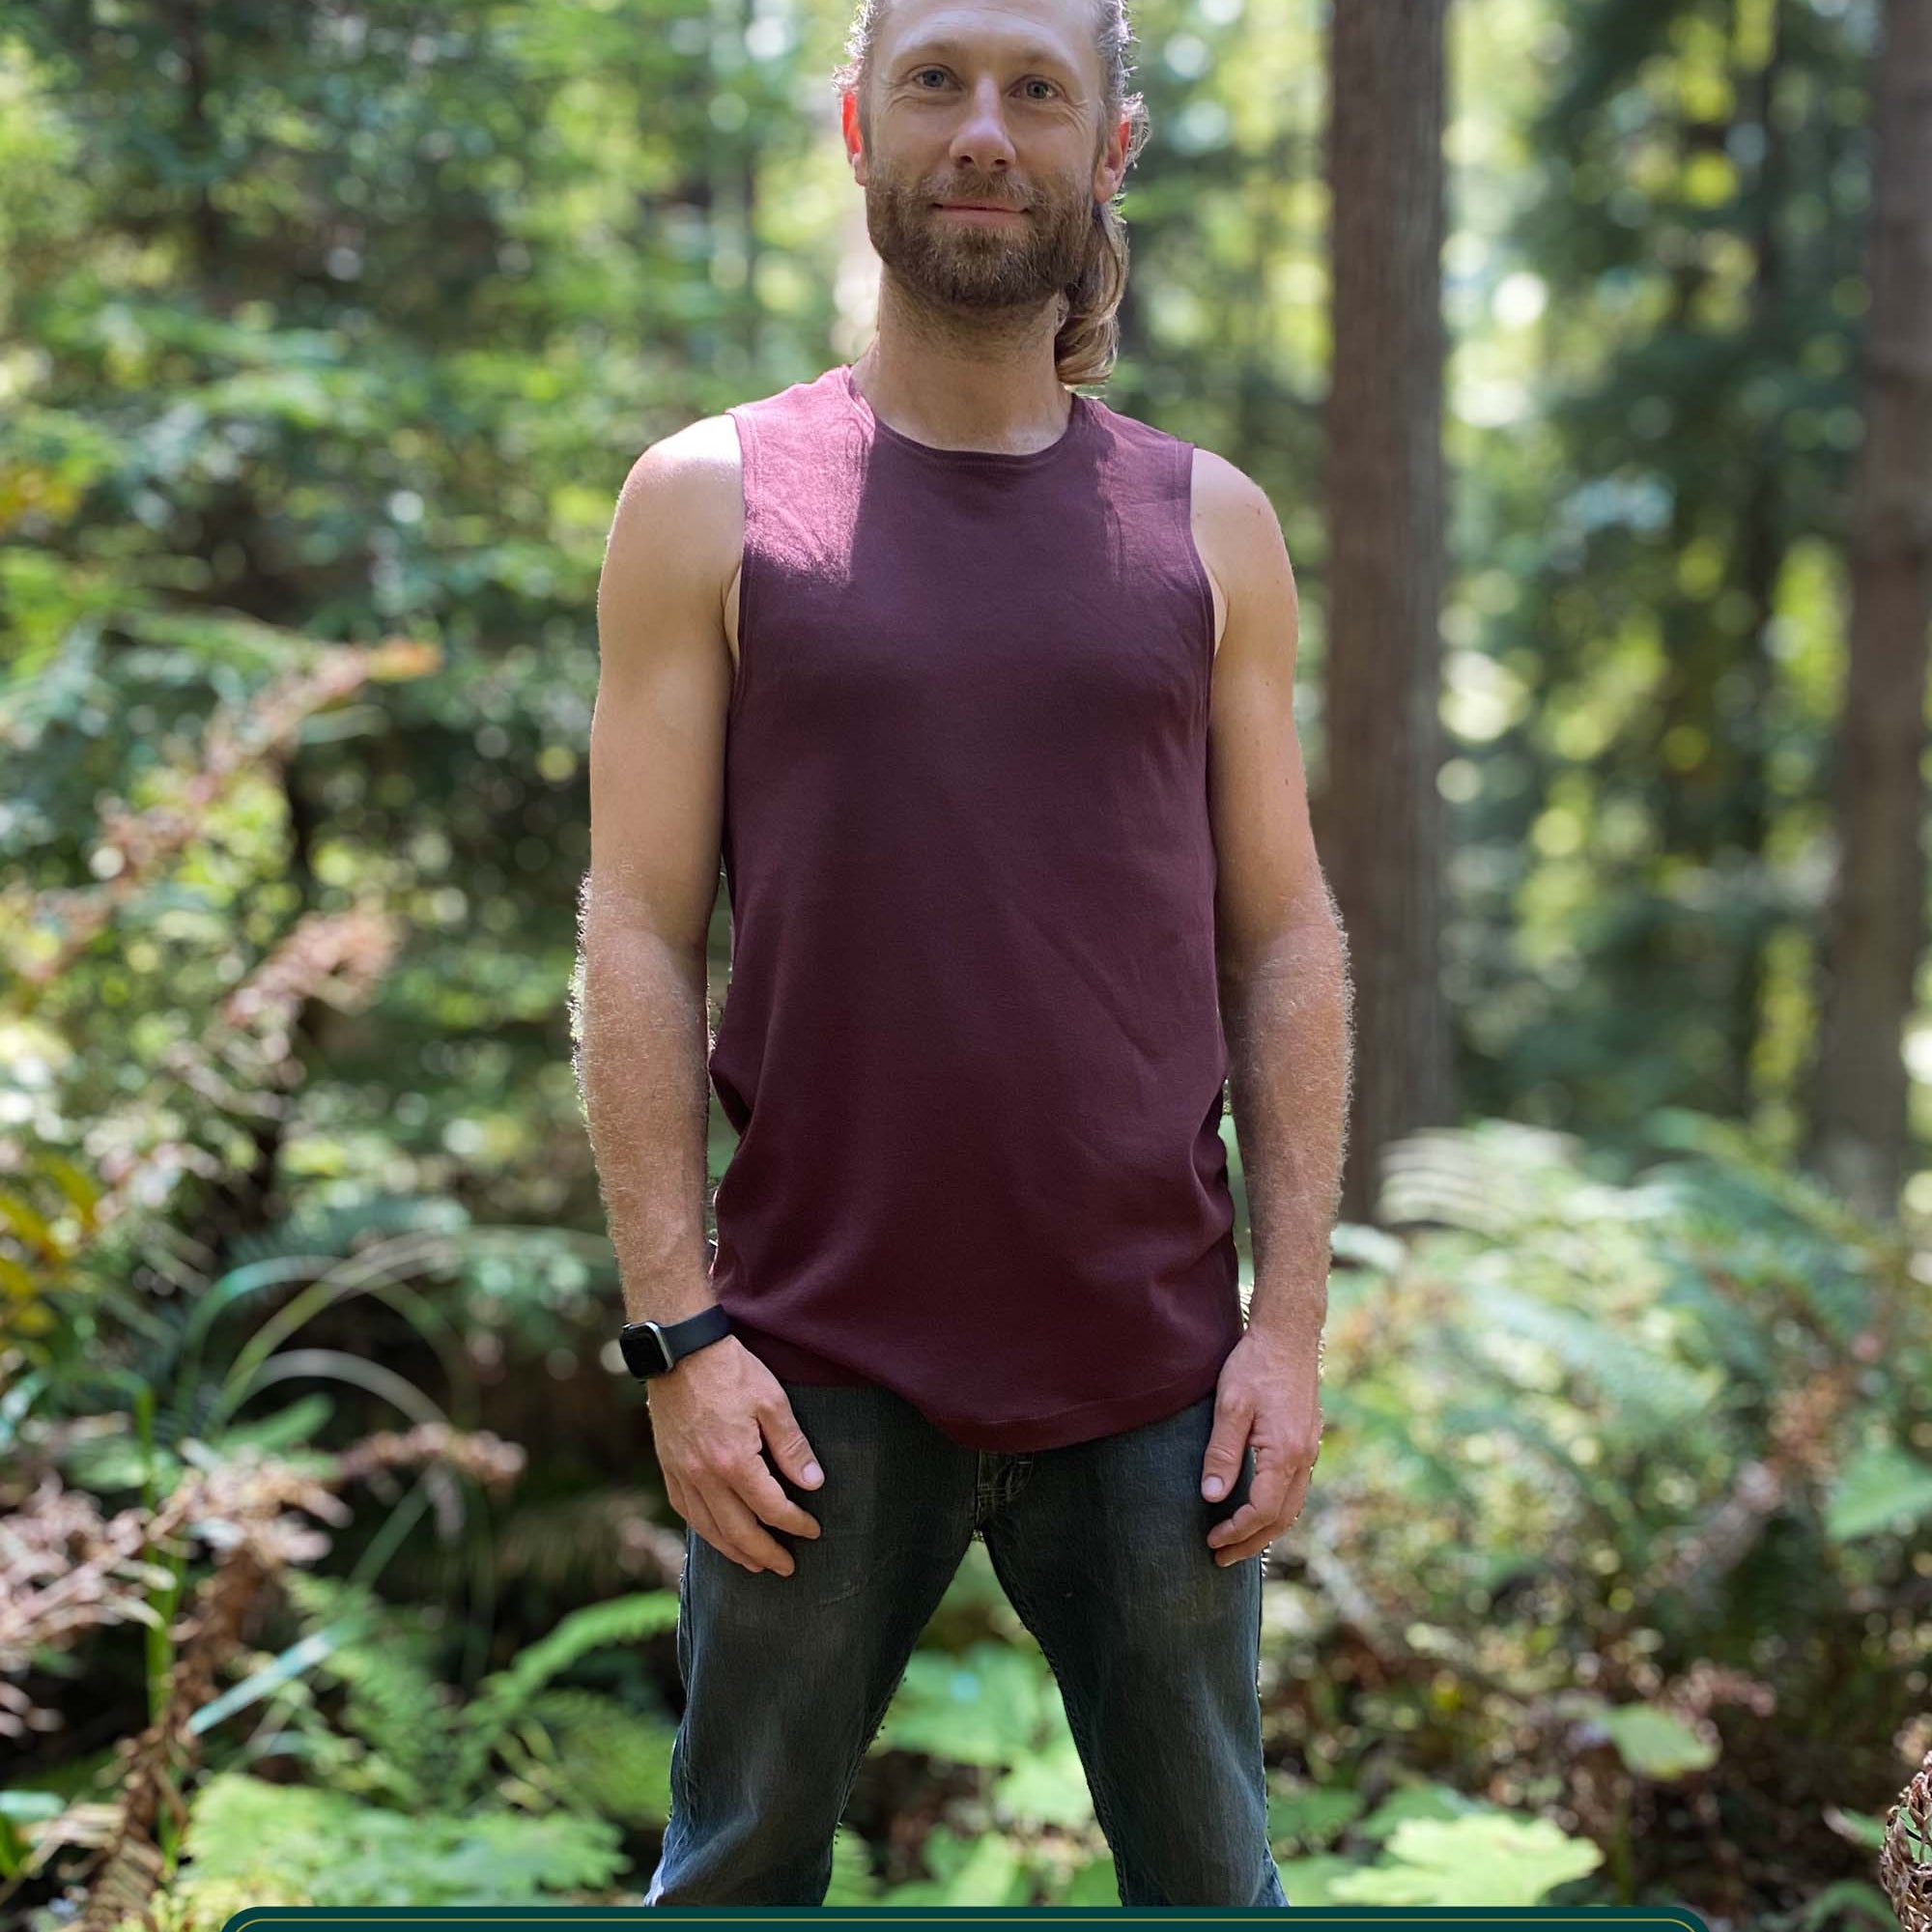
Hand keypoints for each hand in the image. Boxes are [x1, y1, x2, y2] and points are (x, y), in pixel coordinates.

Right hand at [646, 1335, 824, 1575]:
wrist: (681, 1350)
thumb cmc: (731, 1371)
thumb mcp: (772, 1401)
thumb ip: (792, 1447)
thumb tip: (814, 1484)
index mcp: (734, 1461)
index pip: (771, 1508)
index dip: (795, 1523)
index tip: (813, 1530)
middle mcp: (703, 1476)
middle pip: (738, 1531)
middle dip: (765, 1553)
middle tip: (787, 1567)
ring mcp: (681, 1473)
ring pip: (708, 1528)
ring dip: (734, 1552)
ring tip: (754, 1564)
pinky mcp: (667, 1466)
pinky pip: (685, 1510)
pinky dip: (704, 1530)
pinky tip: (717, 1535)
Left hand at [1200, 1326, 1321, 1567]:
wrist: (1288, 1335)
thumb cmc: (1255, 1365)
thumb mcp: (1230, 1406)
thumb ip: (1221, 1453)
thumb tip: (1211, 1496)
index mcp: (1285, 1453)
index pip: (1263, 1510)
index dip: (1237, 1531)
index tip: (1211, 1541)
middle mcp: (1304, 1458)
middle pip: (1282, 1518)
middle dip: (1251, 1542)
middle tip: (1220, 1558)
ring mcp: (1309, 1450)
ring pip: (1292, 1506)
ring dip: (1266, 1529)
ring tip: (1237, 1542)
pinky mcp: (1307, 1441)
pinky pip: (1295, 1489)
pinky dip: (1277, 1509)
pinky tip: (1257, 1508)